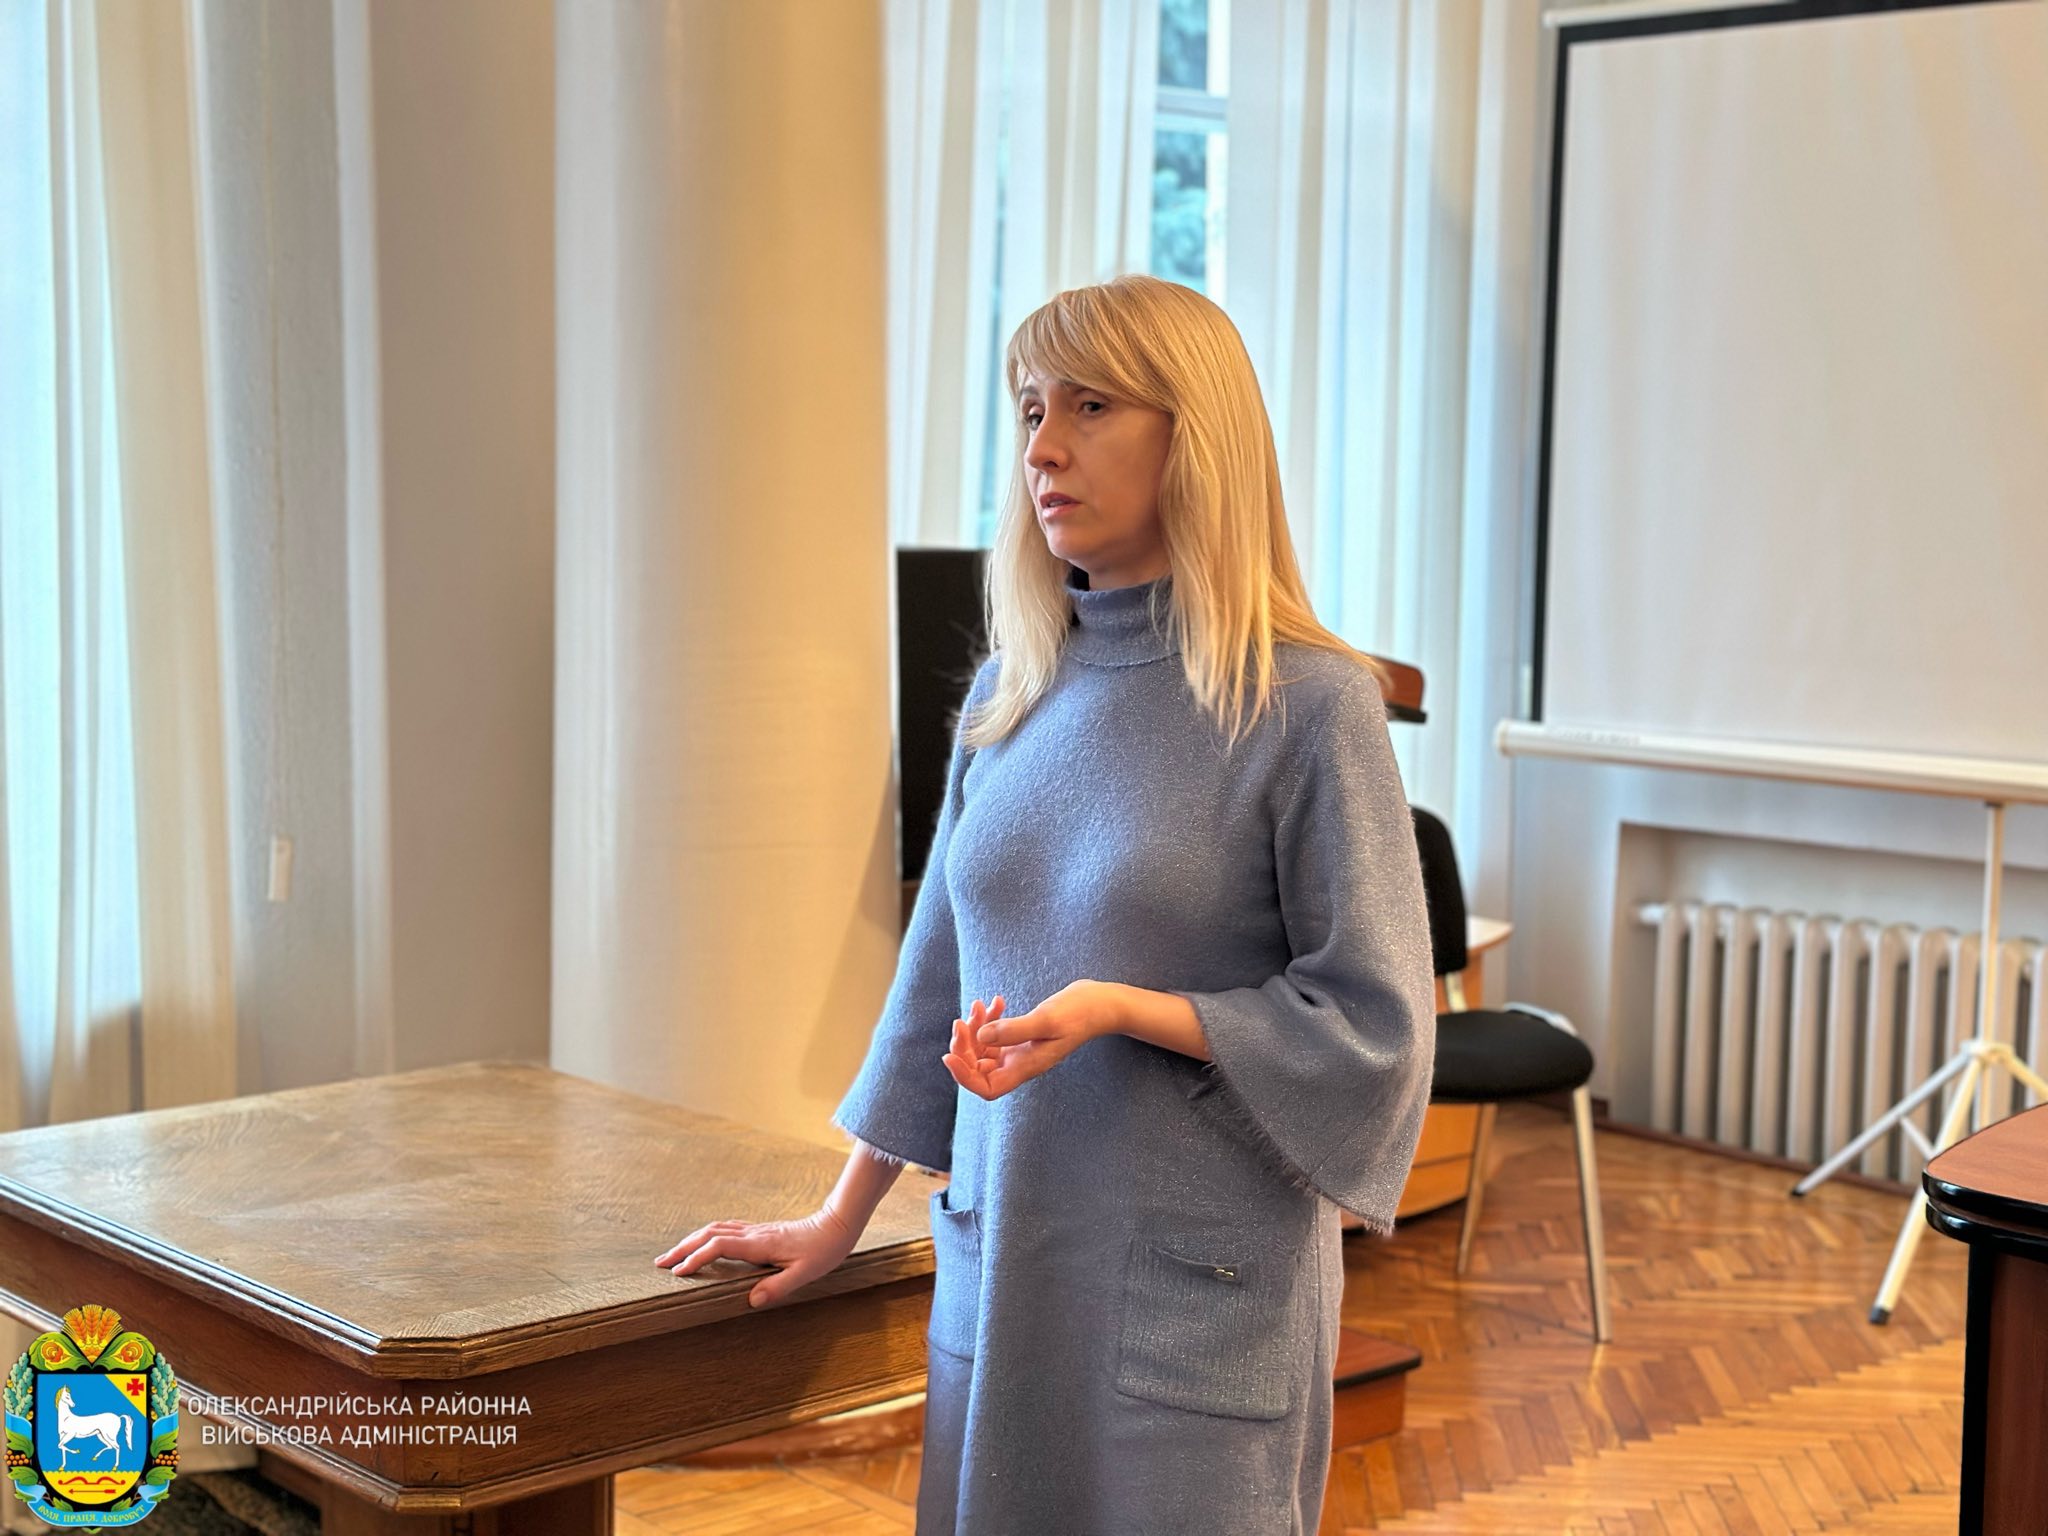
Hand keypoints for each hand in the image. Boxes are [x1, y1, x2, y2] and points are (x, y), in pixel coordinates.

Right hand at [652, 1207, 858, 1309]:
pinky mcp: (760, 1230)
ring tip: (674, 1255)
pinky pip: (726, 1228)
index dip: (696, 1258)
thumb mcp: (805, 1274)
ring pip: (715, 1229)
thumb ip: (778, 1287)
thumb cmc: (823, 1250)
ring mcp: (756, 1230)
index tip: (677, 1272)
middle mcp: (754, 1234)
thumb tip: (750, 1301)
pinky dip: (707, 1235)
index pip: (719, 1246)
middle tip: (660, 1263)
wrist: (836, 1224)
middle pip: (709, 1234)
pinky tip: (703, 1243)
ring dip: (691, 1240)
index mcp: (760, 1244)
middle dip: (683, 1248)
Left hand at [941, 981, 1116, 1100]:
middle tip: (961, 1021)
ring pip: (984, 1049)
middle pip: (979, 1069)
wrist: (1100, 1003)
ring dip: (975, 1028)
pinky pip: (995, 1034)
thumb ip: (1014, 1030)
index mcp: (1026, 1068)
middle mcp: (1021, 1064)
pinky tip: (996, 1002)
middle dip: (964, 1046)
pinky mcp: (1022, 1037)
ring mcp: (1021, 1051)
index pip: (987, 1088)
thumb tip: (980, 1038)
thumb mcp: (1046, 1020)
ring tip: (979, 1005)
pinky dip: (989, 1019)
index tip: (949, 1055)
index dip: (964, 1077)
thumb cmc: (1080, 1013)